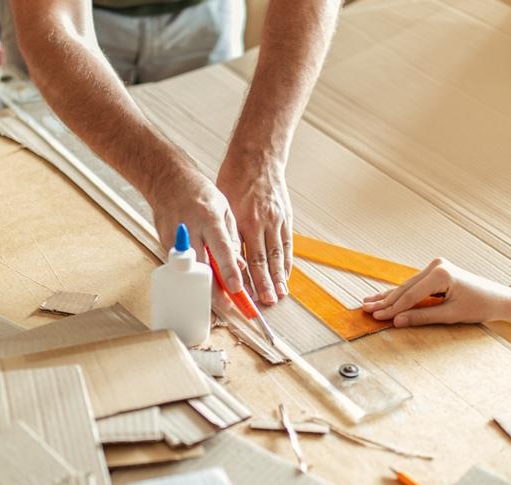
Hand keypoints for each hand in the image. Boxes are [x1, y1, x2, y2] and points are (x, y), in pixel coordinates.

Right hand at [152, 172, 243, 293]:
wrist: (167, 180)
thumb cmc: (198, 193)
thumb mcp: (224, 208)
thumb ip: (232, 237)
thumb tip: (239, 264)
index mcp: (208, 218)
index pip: (221, 249)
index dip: (229, 271)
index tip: (236, 288)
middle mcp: (190, 230)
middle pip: (201, 267)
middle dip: (213, 290)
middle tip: (226, 305)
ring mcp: (174, 239)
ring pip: (188, 271)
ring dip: (202, 288)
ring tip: (216, 300)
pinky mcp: (164, 244)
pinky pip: (180, 266)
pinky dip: (192, 276)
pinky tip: (202, 283)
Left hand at [216, 154, 292, 305]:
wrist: (258, 157)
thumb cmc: (235, 179)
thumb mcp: (223, 204)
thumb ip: (226, 231)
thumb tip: (223, 257)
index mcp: (244, 219)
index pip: (244, 256)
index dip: (245, 277)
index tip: (243, 294)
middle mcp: (262, 222)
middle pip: (264, 260)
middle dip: (265, 284)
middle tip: (266, 303)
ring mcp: (277, 220)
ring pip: (278, 255)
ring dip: (279, 277)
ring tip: (279, 295)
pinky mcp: (286, 217)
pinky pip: (287, 244)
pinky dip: (286, 262)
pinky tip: (285, 275)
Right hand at [361, 258, 508, 326]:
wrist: (497, 299)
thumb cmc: (479, 306)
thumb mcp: (450, 315)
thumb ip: (422, 317)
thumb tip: (397, 321)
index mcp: (441, 274)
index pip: (410, 296)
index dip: (392, 309)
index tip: (376, 318)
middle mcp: (436, 266)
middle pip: (405, 288)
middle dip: (385, 301)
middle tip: (365, 310)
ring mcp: (436, 267)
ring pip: (407, 286)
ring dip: (389, 296)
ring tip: (368, 303)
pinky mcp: (436, 272)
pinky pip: (414, 285)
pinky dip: (401, 294)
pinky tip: (385, 297)